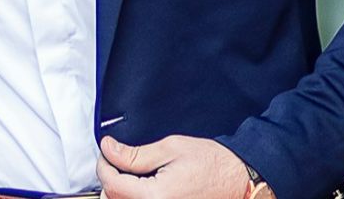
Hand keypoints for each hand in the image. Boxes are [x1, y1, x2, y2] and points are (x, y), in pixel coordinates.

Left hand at [97, 135, 269, 198]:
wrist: (240, 180)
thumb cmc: (212, 163)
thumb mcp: (171, 148)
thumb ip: (135, 154)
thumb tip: (108, 150)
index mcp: (155, 197)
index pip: (111, 185)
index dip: (103, 165)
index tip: (106, 151)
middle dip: (110, 178)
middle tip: (118, 158)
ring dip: (121, 190)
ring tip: (133, 172)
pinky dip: (135, 197)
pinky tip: (143, 185)